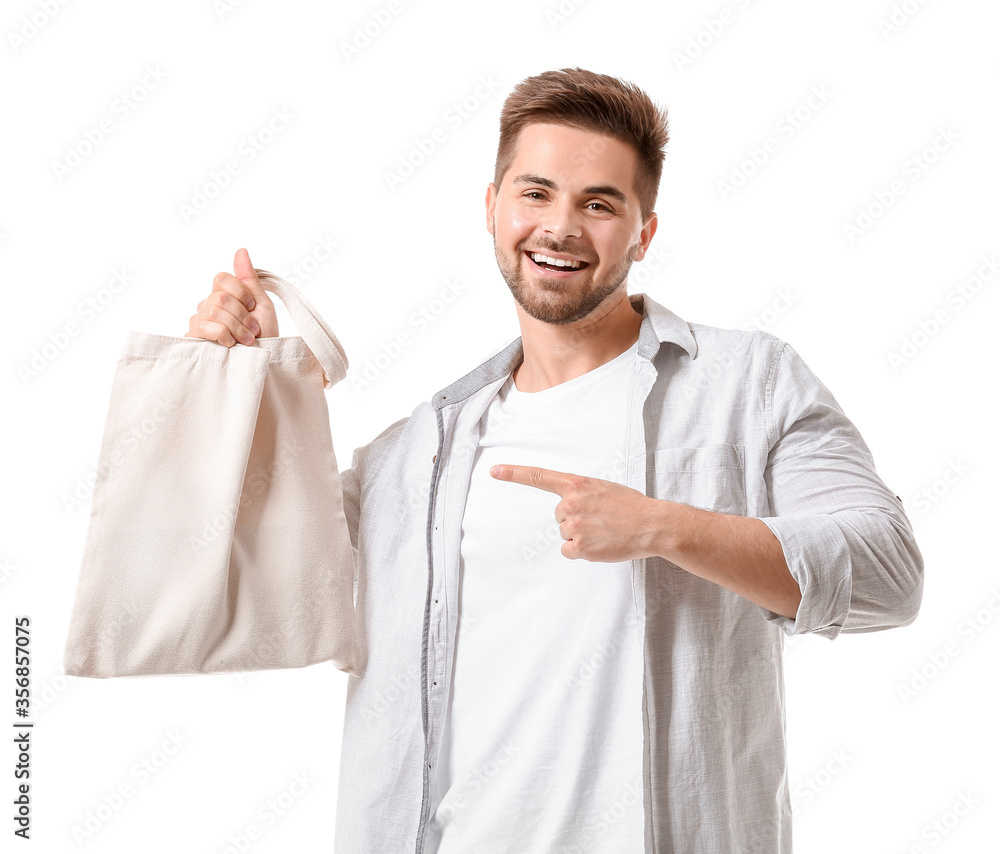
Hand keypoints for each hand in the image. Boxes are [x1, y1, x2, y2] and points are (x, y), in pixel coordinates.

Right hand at [185, 247, 278, 345]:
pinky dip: (223, 335)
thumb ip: (249, 279)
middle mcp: (207, 306)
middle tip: (252, 329)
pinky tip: (231, 344)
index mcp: (223, 296)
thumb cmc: (264, 336)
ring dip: (237, 327)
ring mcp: (199, 321)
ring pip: (213, 311)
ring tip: (246, 340)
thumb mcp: (262, 304)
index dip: (240, 293)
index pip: (221, 278)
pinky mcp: (194, 338)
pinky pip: (203, 326)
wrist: (263, 362)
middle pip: (220, 297)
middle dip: (242, 315)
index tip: (252, 308)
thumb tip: (241, 250)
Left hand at [489, 464, 658, 561]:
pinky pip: (569, 551)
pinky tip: (600, 545)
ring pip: (565, 534)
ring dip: (580, 536)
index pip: (539, 476)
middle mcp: (570, 503)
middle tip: (600, 520)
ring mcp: (573, 526)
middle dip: (575, 519)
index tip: (494, 471)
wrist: (652, 524)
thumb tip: (569, 506)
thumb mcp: (603, 488)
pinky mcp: (578, 547)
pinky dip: (581, 552)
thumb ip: (582, 493)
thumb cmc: (632, 506)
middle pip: (559, 516)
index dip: (514, 474)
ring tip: (604, 531)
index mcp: (577, 484)